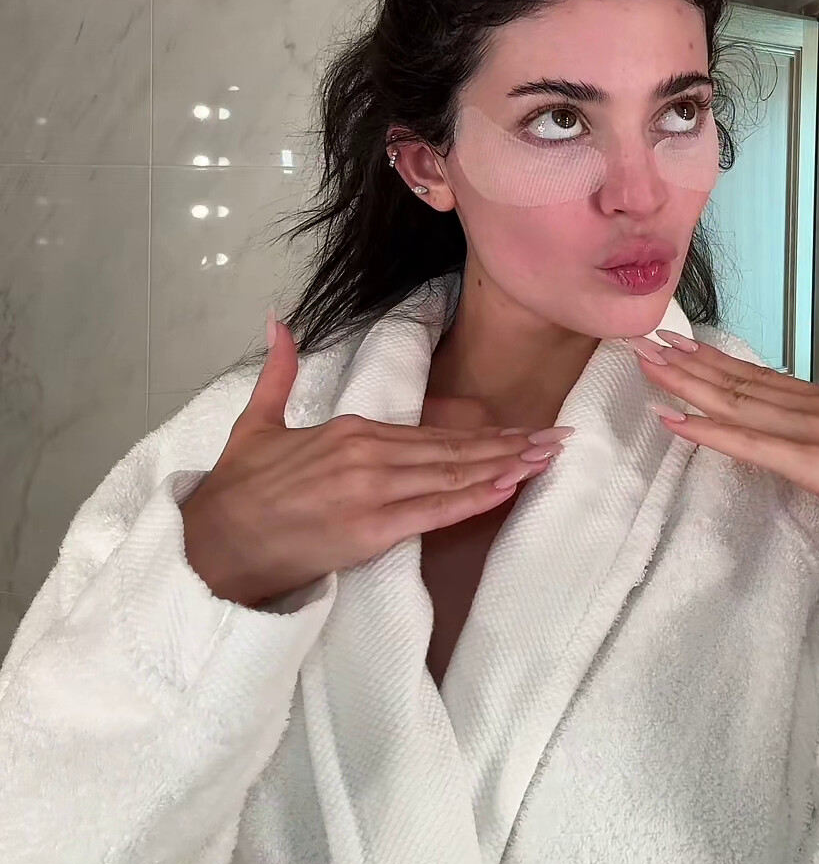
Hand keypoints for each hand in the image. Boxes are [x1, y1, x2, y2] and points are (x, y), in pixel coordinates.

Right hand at [180, 321, 555, 606]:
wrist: (215, 541)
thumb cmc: (238, 490)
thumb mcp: (257, 422)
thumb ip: (279, 372)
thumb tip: (280, 322)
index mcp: (350, 431)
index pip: (430, 433)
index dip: (481, 433)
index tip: (520, 430)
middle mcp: (369, 454)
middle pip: (453, 451)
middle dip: (510, 445)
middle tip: (557, 439)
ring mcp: (373, 491)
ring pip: (453, 477)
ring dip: (505, 467)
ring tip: (546, 459)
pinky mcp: (371, 529)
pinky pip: (436, 512)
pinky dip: (475, 498)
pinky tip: (508, 488)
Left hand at [631, 333, 818, 622]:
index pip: (769, 379)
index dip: (724, 363)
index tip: (687, 347)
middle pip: (743, 384)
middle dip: (690, 364)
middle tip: (645, 343)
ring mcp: (817, 435)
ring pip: (738, 405)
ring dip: (687, 387)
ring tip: (646, 368)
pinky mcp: (816, 467)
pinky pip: (750, 447)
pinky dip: (708, 433)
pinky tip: (674, 422)